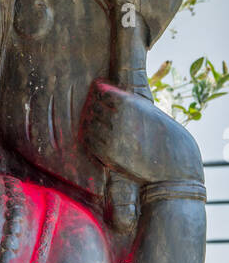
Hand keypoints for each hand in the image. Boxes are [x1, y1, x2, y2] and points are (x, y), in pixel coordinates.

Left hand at [82, 81, 202, 185]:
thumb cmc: (167, 139)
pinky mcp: (108, 156)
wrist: (174, 169)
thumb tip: (108, 96)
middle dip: (95, 109)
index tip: (102, 98)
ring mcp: (111, 138)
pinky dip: (91, 139)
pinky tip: (98, 138)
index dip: (100, 95)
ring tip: (98, 125)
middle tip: (96, 112)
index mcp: (129, 104)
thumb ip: (130, 104)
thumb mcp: (150, 112)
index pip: (101, 93)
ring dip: (91, 124)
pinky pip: (91, 143)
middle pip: (94, 108)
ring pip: (89, 125)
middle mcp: (117, 119)